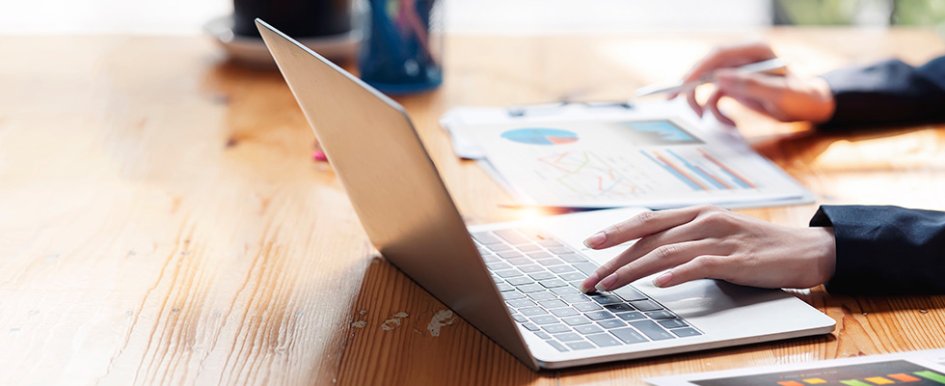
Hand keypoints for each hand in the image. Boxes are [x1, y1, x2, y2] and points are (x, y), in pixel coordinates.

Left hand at [579, 206, 836, 291]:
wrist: (806, 249)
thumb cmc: (755, 246)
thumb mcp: (714, 236)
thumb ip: (684, 241)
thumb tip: (645, 256)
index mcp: (696, 213)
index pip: (647, 221)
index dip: (616, 232)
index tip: (589, 246)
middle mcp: (704, 220)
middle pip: (649, 238)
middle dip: (614, 259)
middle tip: (591, 279)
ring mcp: (721, 238)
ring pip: (666, 252)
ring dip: (633, 270)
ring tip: (611, 285)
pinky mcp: (738, 259)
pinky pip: (701, 265)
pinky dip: (676, 274)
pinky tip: (657, 283)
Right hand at [671, 42, 835, 125]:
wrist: (812, 107)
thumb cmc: (803, 97)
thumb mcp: (780, 93)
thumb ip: (750, 85)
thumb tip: (718, 78)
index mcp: (755, 50)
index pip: (719, 54)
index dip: (698, 68)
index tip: (684, 85)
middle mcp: (743, 58)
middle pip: (707, 68)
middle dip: (690, 86)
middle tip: (673, 100)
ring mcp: (738, 73)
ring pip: (706, 84)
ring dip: (702, 103)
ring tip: (704, 120)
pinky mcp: (736, 87)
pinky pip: (715, 98)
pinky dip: (717, 112)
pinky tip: (729, 125)